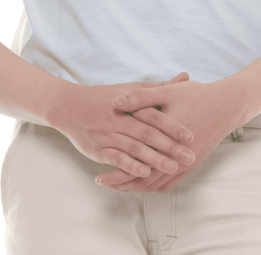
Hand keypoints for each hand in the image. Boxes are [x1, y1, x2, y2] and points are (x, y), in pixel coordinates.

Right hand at [47, 73, 197, 179]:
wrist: (69, 106)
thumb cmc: (106, 98)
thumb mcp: (132, 89)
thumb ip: (159, 89)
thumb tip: (185, 76)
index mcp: (131, 104)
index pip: (155, 115)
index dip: (173, 126)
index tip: (191, 136)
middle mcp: (121, 119)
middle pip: (149, 134)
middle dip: (170, 146)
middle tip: (190, 157)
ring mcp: (109, 135)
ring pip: (135, 147)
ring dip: (154, 159)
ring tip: (173, 168)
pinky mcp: (99, 149)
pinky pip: (116, 158)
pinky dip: (130, 165)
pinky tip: (145, 173)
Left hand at [95, 79, 245, 193]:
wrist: (228, 106)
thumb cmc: (197, 96)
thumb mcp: (166, 93)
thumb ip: (139, 98)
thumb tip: (114, 103)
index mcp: (165, 144)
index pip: (135, 167)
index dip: (116, 174)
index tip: (99, 178)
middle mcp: (174, 160)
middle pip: (143, 181)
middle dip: (122, 185)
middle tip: (103, 184)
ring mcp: (183, 165)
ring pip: (155, 185)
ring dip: (136, 187)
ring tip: (119, 186)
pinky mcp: (190, 165)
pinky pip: (168, 183)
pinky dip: (153, 186)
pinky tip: (143, 184)